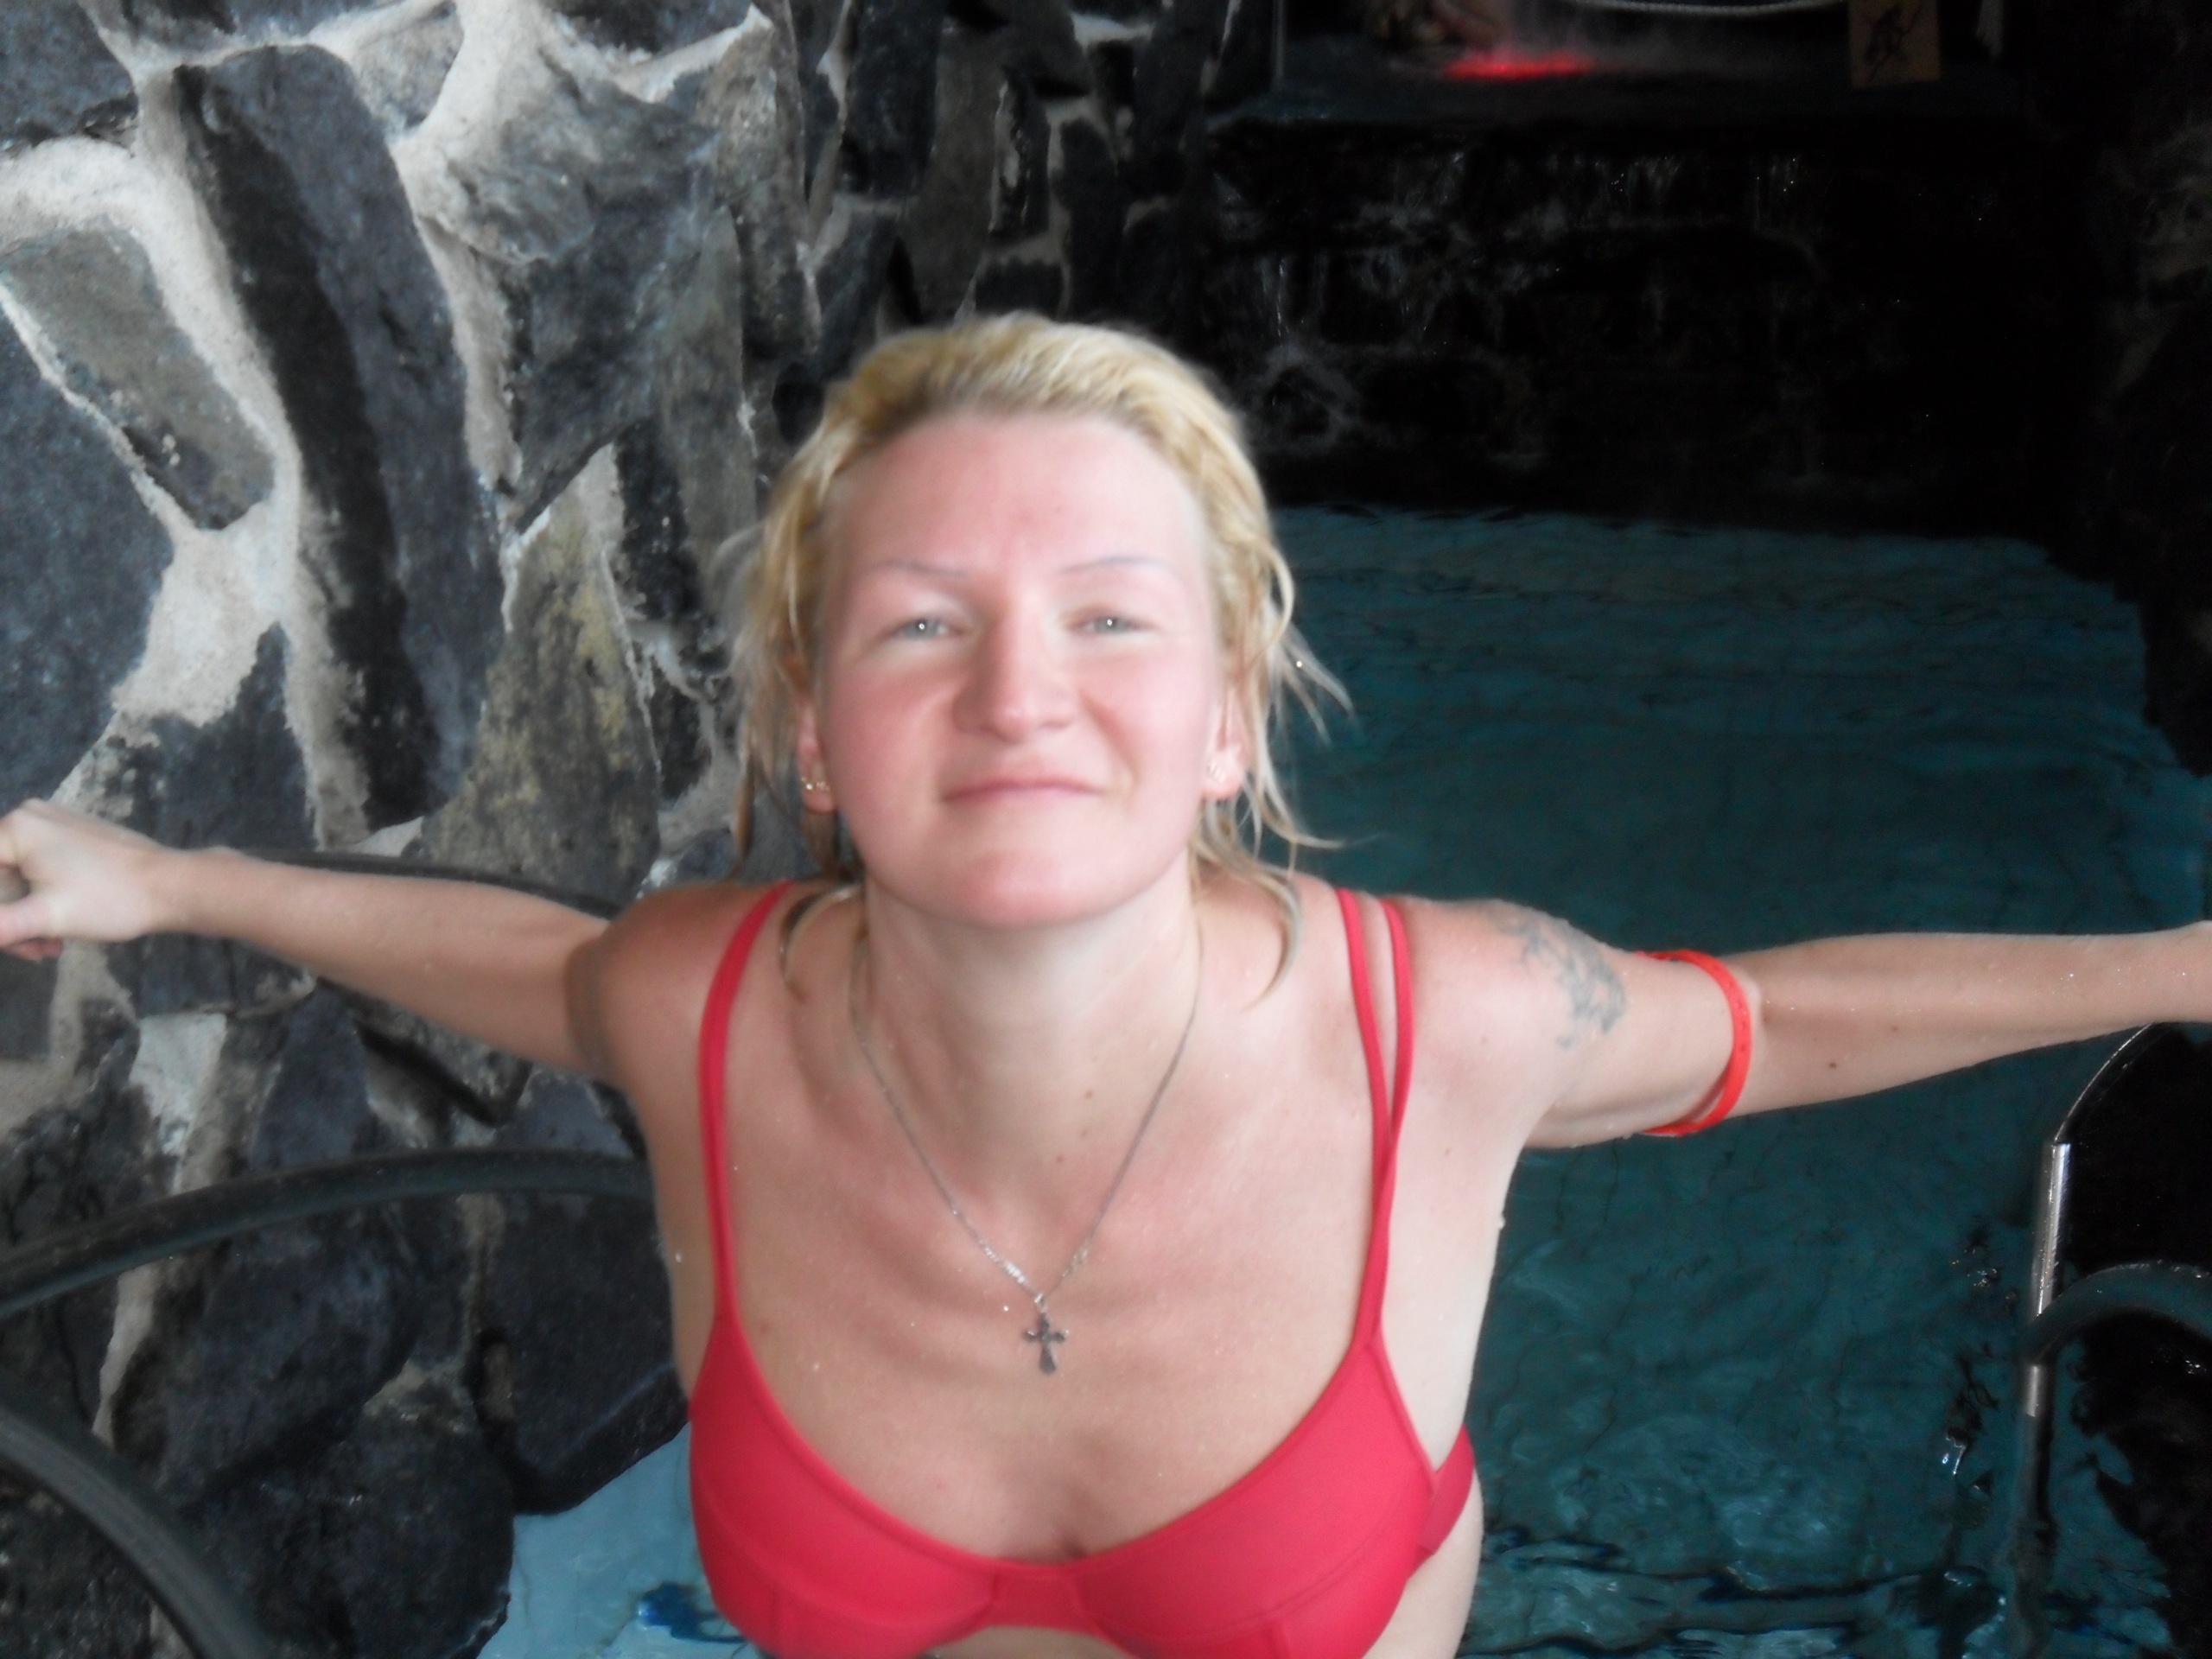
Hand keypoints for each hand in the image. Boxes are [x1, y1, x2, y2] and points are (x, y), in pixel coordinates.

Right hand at [0, 802, 176, 960]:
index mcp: (15, 829)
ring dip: (29, 917)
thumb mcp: (43, 918)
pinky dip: (45, 901)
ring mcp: (54, 824)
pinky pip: (40, 870)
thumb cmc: (110, 899)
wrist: (173, 887)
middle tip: (36, 951)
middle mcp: (30, 817)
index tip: (15, 935)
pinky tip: (63, 928)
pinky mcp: (74, 837)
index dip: (0, 911)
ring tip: (52, 946)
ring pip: (18, 879)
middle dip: (10, 921)